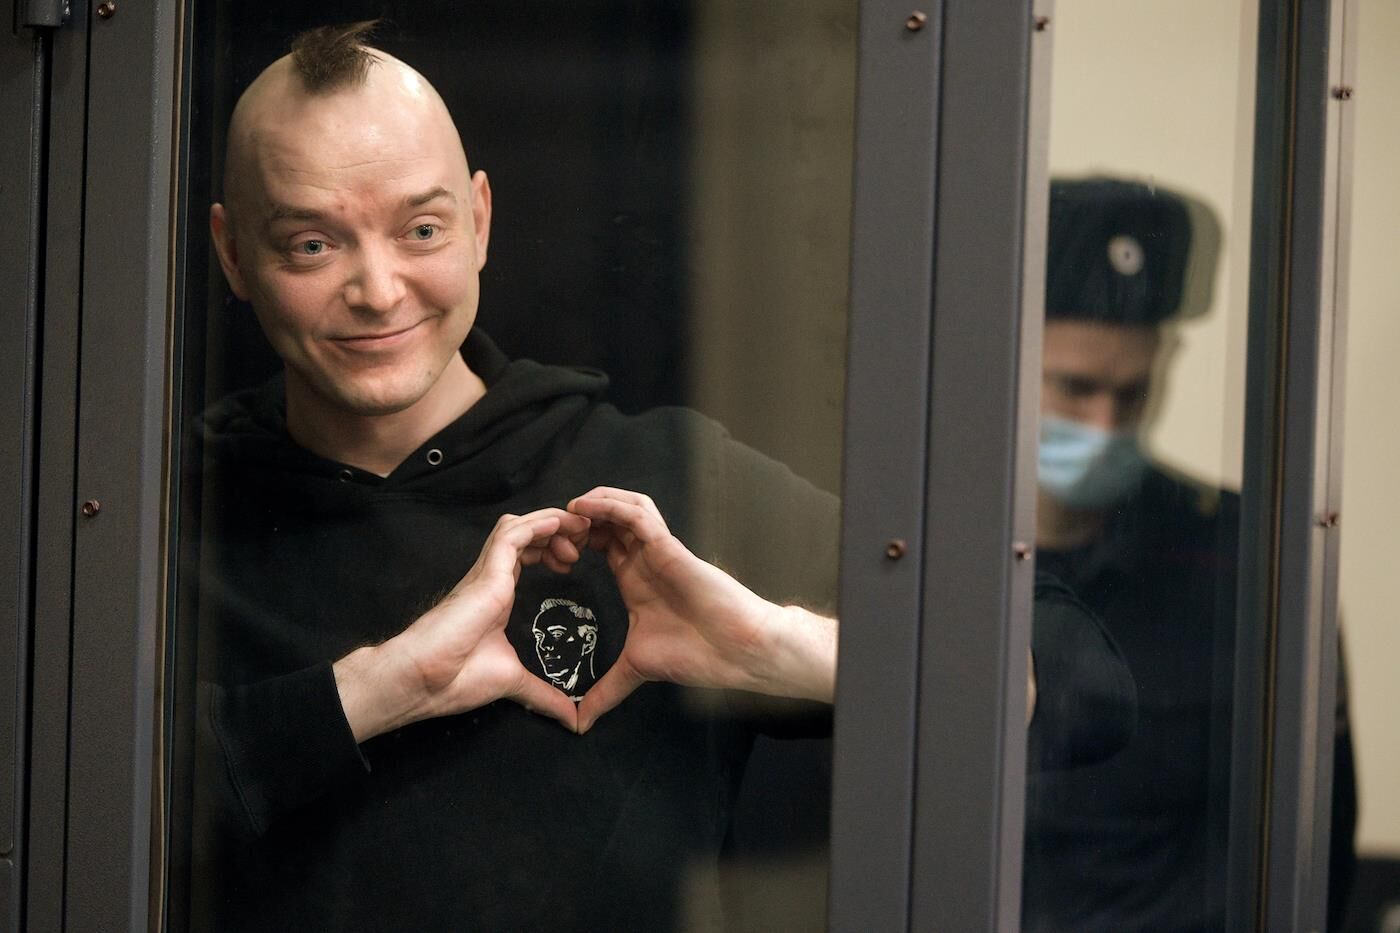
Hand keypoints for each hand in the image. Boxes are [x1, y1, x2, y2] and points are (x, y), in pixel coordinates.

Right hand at [335, 508, 589, 739]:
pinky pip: (512, 534)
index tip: (574, 562)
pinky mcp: (486, 572)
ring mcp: (488, 572)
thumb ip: (544, 696)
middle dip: (558, 531)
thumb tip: (572, 720)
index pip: (526, 555)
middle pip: (527, 534)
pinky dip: (537, 523)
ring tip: (578, 530)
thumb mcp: (514, 682)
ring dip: (551, 522)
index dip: (551, 549)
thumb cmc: (458, 678)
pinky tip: (559, 523)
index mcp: (498, 595)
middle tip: (585, 540)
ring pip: (519, 526)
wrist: (425, 679)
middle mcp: (492, 577)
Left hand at [566, 487, 835, 732]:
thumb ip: (605, 691)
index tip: (544, 554)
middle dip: (576, 520)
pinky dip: (611, 505)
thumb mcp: (634, 671)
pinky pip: (638, 514)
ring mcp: (656, 549)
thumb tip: (579, 724)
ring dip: (592, 504)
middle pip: (605, 520)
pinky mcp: (669, 545)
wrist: (734, 651)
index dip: (570, 542)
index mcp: (633, 578)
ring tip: (565, 513)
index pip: (598, 544)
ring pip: (622, 507)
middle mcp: (643, 559)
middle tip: (549, 530)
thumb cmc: (695, 654)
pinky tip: (585, 507)